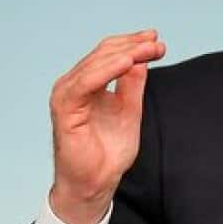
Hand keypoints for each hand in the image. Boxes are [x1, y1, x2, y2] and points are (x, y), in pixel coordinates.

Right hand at [49, 30, 165, 223]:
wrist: (96, 183)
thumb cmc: (108, 151)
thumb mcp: (129, 111)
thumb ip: (132, 85)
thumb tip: (142, 58)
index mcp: (86, 84)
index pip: (108, 54)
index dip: (132, 44)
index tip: (156, 40)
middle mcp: (74, 85)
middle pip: (103, 54)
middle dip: (133, 46)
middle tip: (157, 44)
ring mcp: (67, 95)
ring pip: (95, 63)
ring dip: (124, 53)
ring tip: (148, 49)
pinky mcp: (65, 109)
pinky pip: (85, 83)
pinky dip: (106, 70)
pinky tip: (127, 62)